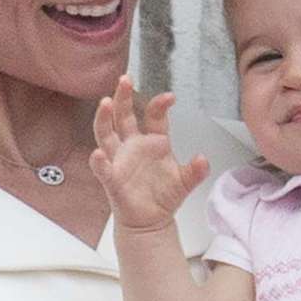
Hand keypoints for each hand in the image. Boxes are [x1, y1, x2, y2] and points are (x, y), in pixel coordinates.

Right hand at [90, 75, 209, 230]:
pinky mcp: (111, 178)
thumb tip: (203, 159)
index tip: (169, 97)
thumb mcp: (185, 182)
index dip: (160, 105)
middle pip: (124, 115)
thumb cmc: (164, 196)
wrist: (151, 221)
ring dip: (104, 118)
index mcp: (153, 141)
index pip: (154, 116)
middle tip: (125, 79)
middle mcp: (133, 145)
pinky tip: (97, 153)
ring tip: (105, 103)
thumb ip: (195, 171)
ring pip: (106, 133)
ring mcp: (119, 160)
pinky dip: (99, 161)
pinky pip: (103, 167)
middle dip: (123, 97)